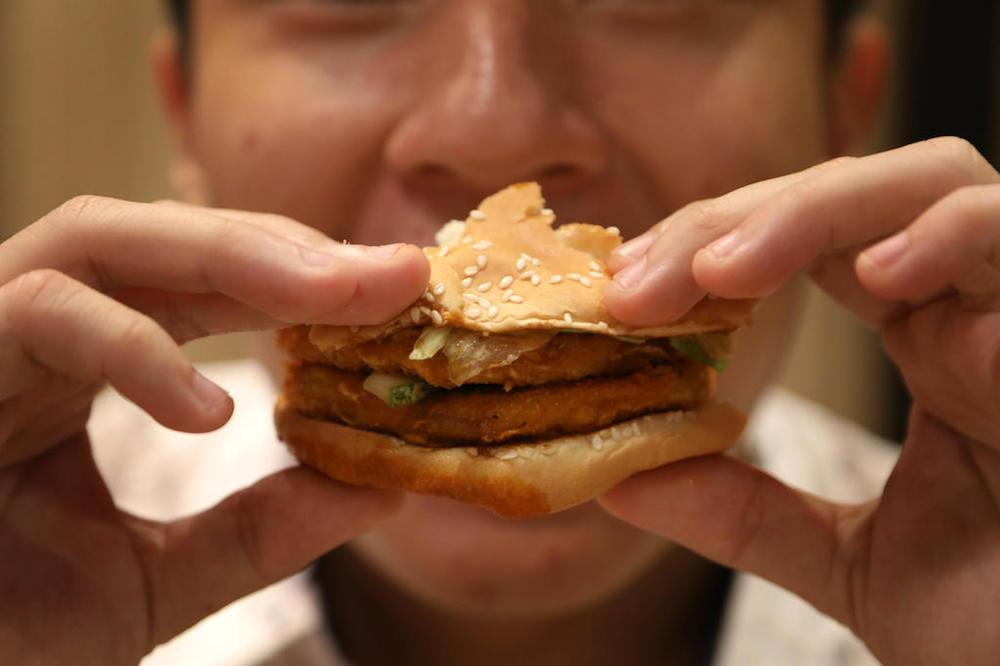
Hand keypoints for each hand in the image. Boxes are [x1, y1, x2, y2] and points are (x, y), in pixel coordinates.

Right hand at [0, 197, 428, 664]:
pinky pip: (36, 313)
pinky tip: (209, 408)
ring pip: (99, 239)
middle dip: (289, 250)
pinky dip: (132, 348)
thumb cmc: (6, 631)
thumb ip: (260, 529)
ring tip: (331, 297)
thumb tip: (381, 487)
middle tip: (398, 272)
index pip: (206, 288)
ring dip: (231, 257)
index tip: (402, 292)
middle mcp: (32, 336)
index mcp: (82, 367)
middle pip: (167, 241)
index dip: (306, 281)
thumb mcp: (157, 579)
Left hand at [599, 137, 999, 665]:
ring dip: (810, 212)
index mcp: (926, 340)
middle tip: (637, 284)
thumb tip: (623, 478)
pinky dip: (946, 237)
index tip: (623, 295)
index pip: (804, 245)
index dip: (708, 251)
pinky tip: (877, 276)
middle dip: (731, 223)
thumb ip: (745, 512)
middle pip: (848, 196)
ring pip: (932, 183)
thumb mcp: (851, 564)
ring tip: (722, 272)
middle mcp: (971, 309)